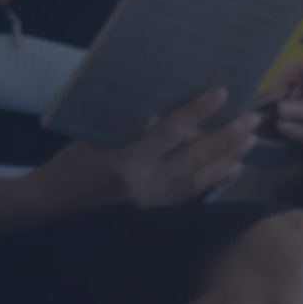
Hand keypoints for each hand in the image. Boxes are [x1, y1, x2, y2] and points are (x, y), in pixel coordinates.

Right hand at [24, 86, 257, 218]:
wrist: (50, 207)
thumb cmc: (68, 166)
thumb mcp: (95, 137)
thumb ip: (131, 125)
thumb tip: (165, 104)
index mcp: (125, 161)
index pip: (170, 131)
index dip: (197, 110)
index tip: (221, 91)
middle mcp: (144, 183)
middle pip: (196, 157)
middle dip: (227, 137)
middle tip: (251, 118)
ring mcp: (152, 202)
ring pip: (200, 177)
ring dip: (228, 158)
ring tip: (251, 140)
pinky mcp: (154, 212)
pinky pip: (192, 193)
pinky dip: (214, 179)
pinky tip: (230, 169)